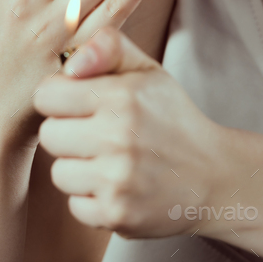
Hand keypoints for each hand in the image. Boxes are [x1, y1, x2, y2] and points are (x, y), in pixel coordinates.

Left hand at [34, 26, 228, 237]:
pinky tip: (118, 186)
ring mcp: (118, 180)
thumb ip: (107, 47)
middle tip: (98, 133)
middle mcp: (118, 138)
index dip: (60, 97)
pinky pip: (75, 206)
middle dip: (67, 132)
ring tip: (110, 161)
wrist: (216, 177)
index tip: (80, 103)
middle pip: (48, 134)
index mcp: (122, 97)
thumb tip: (70, 64)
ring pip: (58, 172)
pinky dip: (92, 199)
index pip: (46, 95)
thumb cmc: (172, 118)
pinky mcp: (118, 215)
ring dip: (79, 167)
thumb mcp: (146, 70)